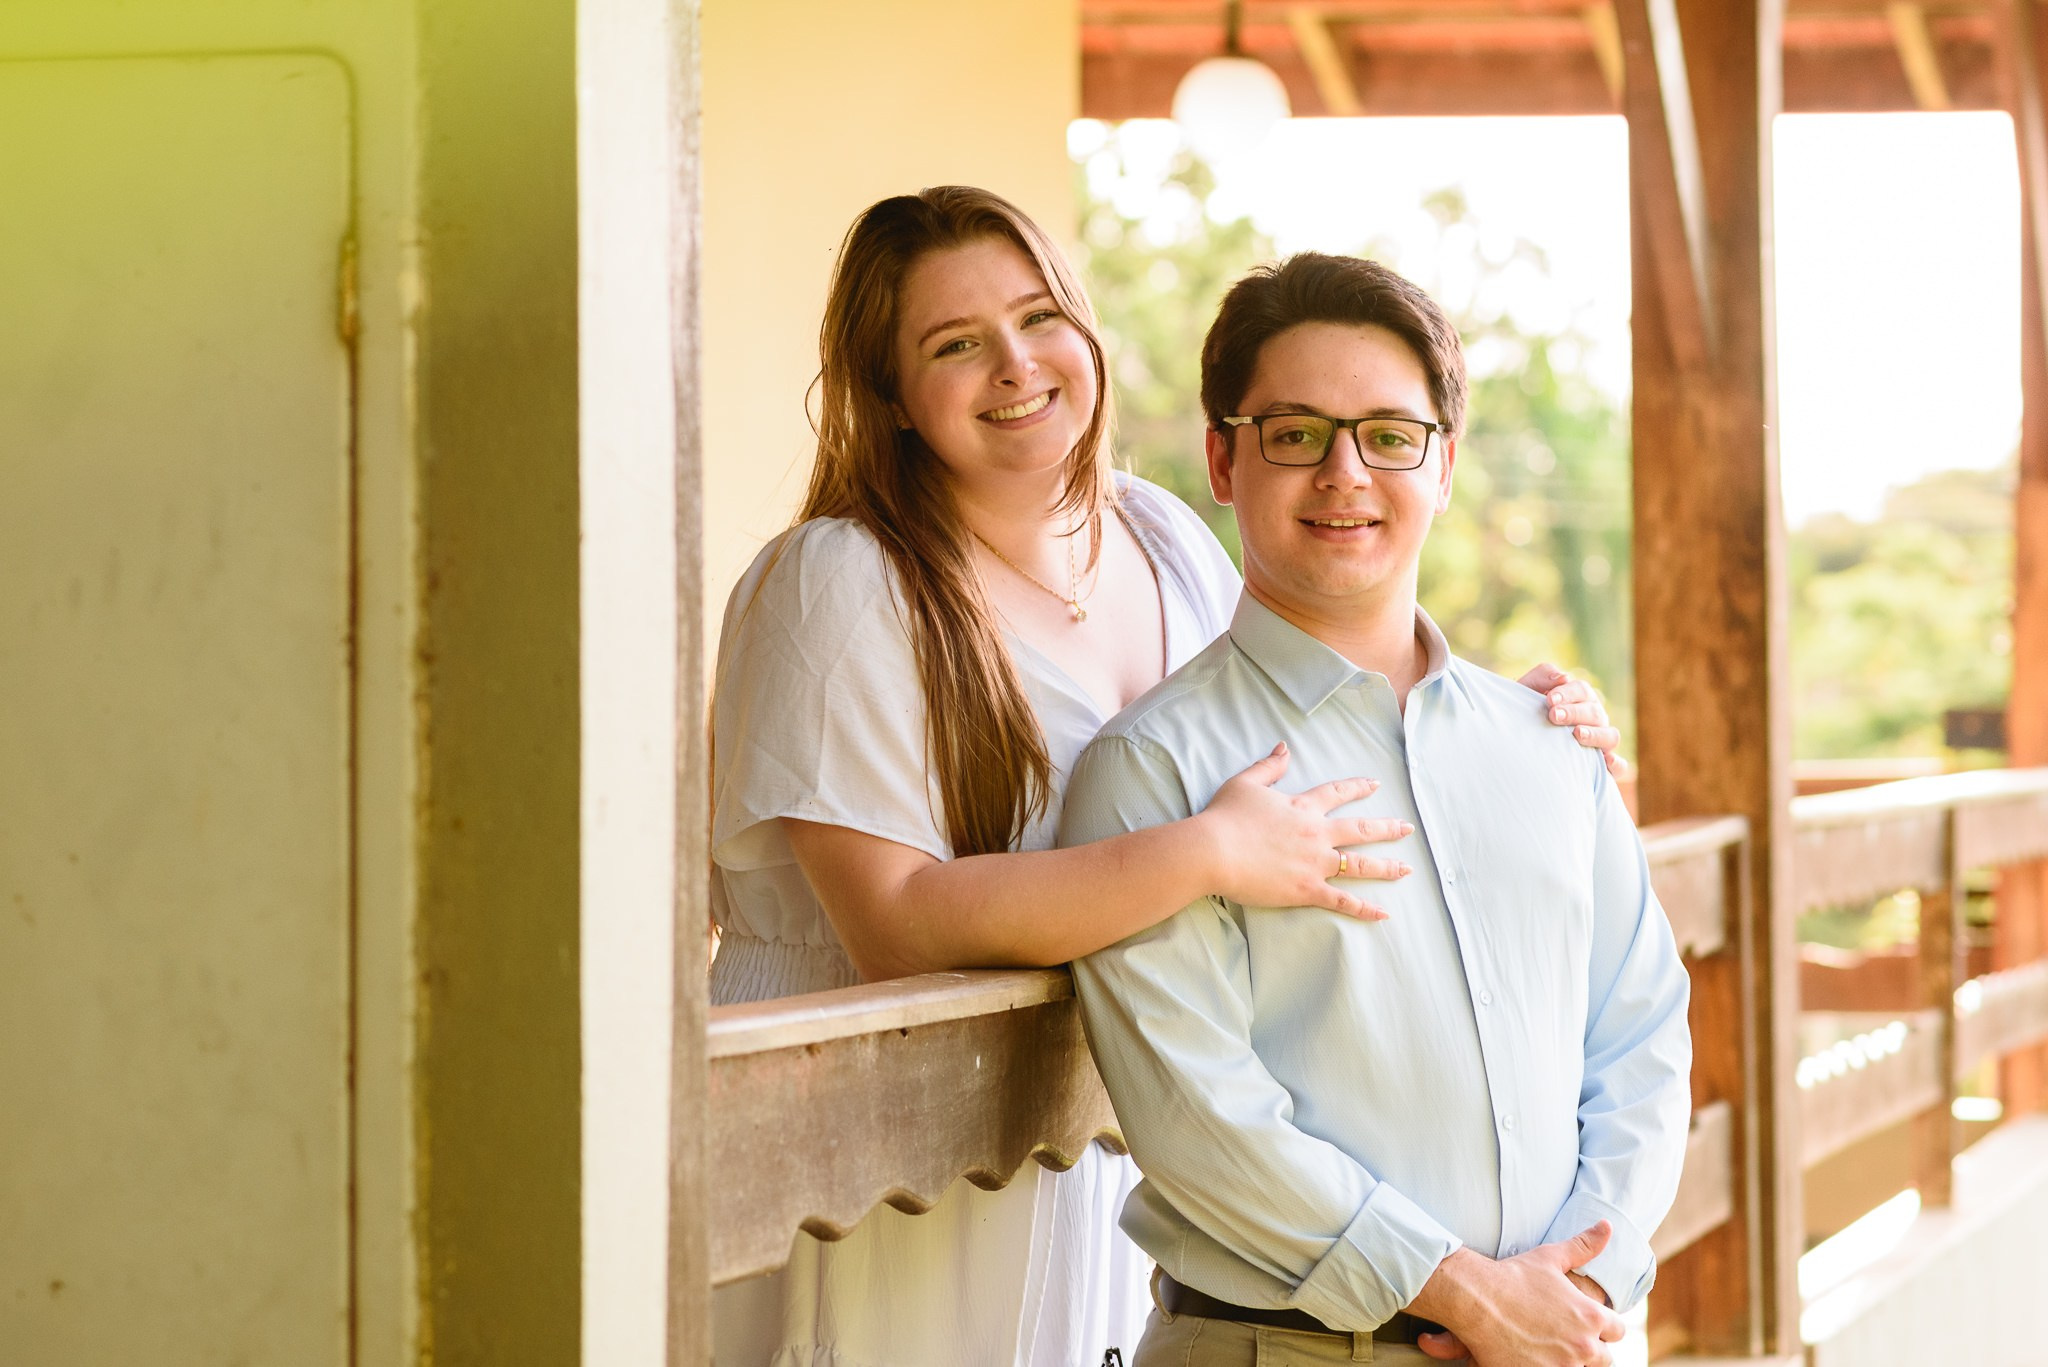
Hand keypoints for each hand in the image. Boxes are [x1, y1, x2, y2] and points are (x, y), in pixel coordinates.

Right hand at [1197, 743, 1412, 919]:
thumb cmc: (1224, 817)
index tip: (1375, 785)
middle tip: (1406, 828)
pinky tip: (1384, 914)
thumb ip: (1269, 766)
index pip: (1337, 793)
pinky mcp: (1307, 890)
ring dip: (1386, 867)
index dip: (1357, 788)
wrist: (1213, 851)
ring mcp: (1315, 863)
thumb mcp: (1245, 783)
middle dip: (1386, 828)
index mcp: (1303, 807)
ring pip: (1360, 865)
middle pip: (1360, 830)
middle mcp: (1316, 834)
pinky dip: (1364, 909)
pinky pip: (1343, 901)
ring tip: (1406, 870)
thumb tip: (1285, 748)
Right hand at [1411, 1222, 1626, 1366]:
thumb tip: (1606, 1226)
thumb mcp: (1551, 1257)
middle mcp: (1583, 1345)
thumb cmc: (1513, 1276)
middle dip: (1589, 1349)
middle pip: (1604, 1358)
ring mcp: (1562, 1366)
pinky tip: (1534, 1357)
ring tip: (1550, 1349)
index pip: (1618, 1331)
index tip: (1586, 1323)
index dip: (1603, 1327)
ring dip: (1570, 1361)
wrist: (1475, 1299)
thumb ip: (1583, 1246)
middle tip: (1566, 1339)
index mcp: (1591, 1316)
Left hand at [1518, 663, 1627, 779]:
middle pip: (1594, 712)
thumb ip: (1542, 677)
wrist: (1515, 743)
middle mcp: (1593, 719)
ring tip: (1577, 734)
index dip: (1568, 693)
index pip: (1582, 691)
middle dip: (1574, 712)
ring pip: (1610, 735)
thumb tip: (1563, 678)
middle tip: (1554, 716)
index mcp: (1579, 699)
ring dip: (1595, 734)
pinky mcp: (1601, 765)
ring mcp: (1600, 741)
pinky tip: (1607, 761)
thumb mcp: (1526, 691)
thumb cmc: (1523, 712)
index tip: (1549, 700)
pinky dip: (1617, 763)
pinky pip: (1619, 766)